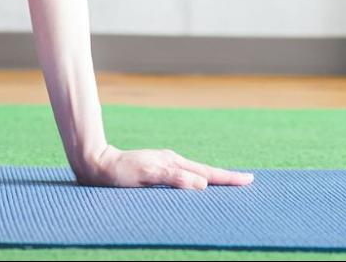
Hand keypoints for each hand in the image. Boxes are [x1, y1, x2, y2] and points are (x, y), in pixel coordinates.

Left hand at [77, 144, 253, 189]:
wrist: (96, 163)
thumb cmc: (120, 172)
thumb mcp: (147, 175)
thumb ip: (174, 178)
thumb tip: (202, 184)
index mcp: (174, 163)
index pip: (208, 173)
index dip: (228, 179)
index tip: (249, 180)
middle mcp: (172, 162)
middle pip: (206, 172)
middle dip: (226, 178)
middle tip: (247, 182)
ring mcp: (164, 164)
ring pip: (195, 173)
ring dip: (213, 179)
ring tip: (228, 183)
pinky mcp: (156, 168)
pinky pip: (183, 176)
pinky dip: (197, 179)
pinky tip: (197, 184)